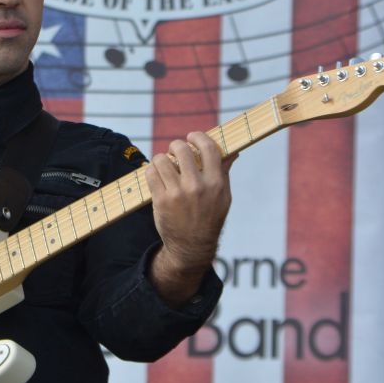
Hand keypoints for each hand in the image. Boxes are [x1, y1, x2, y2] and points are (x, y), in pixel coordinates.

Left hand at [144, 131, 234, 306]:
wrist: (192, 246)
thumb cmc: (209, 218)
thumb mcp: (223, 197)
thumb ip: (224, 172)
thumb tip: (233, 152)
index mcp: (216, 183)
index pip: (209, 148)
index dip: (198, 137)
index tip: (192, 136)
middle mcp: (197, 187)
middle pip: (182, 149)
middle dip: (176, 146)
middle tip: (175, 151)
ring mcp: (178, 194)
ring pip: (162, 159)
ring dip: (161, 159)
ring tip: (164, 165)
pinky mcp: (161, 201)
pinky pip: (150, 173)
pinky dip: (151, 170)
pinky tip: (157, 175)